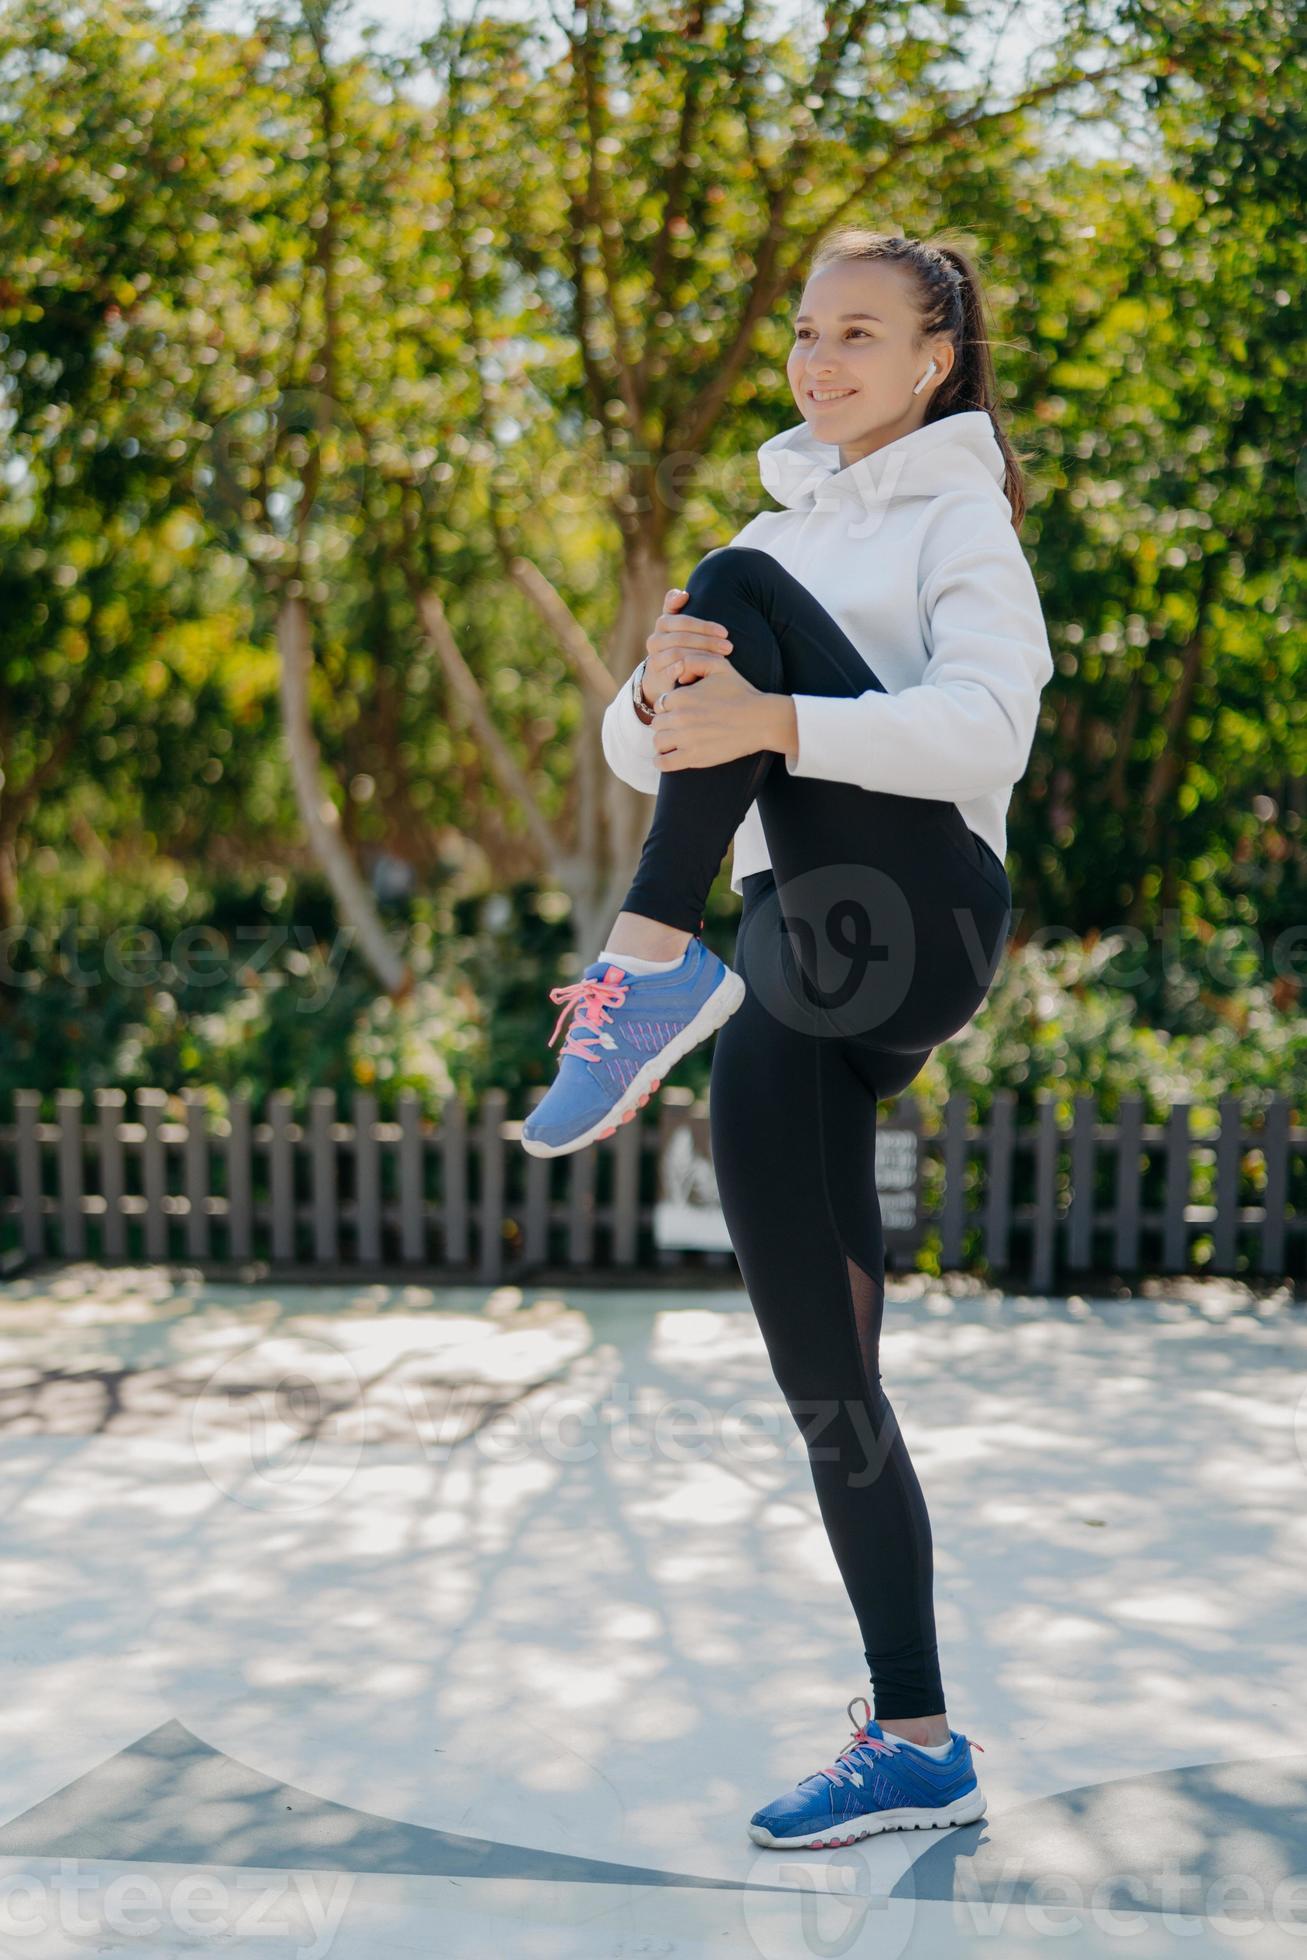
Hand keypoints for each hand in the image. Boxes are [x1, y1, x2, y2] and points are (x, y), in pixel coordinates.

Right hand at [641, 586, 733, 708]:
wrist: (660, 677)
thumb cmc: (678, 645)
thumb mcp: (678, 625)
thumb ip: (676, 606)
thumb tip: (684, 594)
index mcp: (663, 624)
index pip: (682, 621)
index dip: (704, 626)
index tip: (724, 632)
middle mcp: (655, 639)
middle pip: (682, 638)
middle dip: (708, 642)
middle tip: (729, 647)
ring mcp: (654, 658)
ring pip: (677, 653)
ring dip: (701, 656)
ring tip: (721, 659)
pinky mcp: (656, 676)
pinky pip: (669, 672)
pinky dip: (684, 670)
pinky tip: (699, 671)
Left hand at [652, 651, 773, 770]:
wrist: (760, 720)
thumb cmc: (741, 693)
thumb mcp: (719, 666)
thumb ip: (694, 661)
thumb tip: (677, 673)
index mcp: (681, 696)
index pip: (660, 704)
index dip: (667, 708)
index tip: (678, 711)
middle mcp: (680, 717)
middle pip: (657, 723)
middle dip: (665, 725)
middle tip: (678, 727)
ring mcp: (686, 738)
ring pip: (658, 742)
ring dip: (663, 743)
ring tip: (673, 743)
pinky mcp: (693, 757)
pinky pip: (664, 763)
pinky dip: (660, 762)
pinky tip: (664, 759)